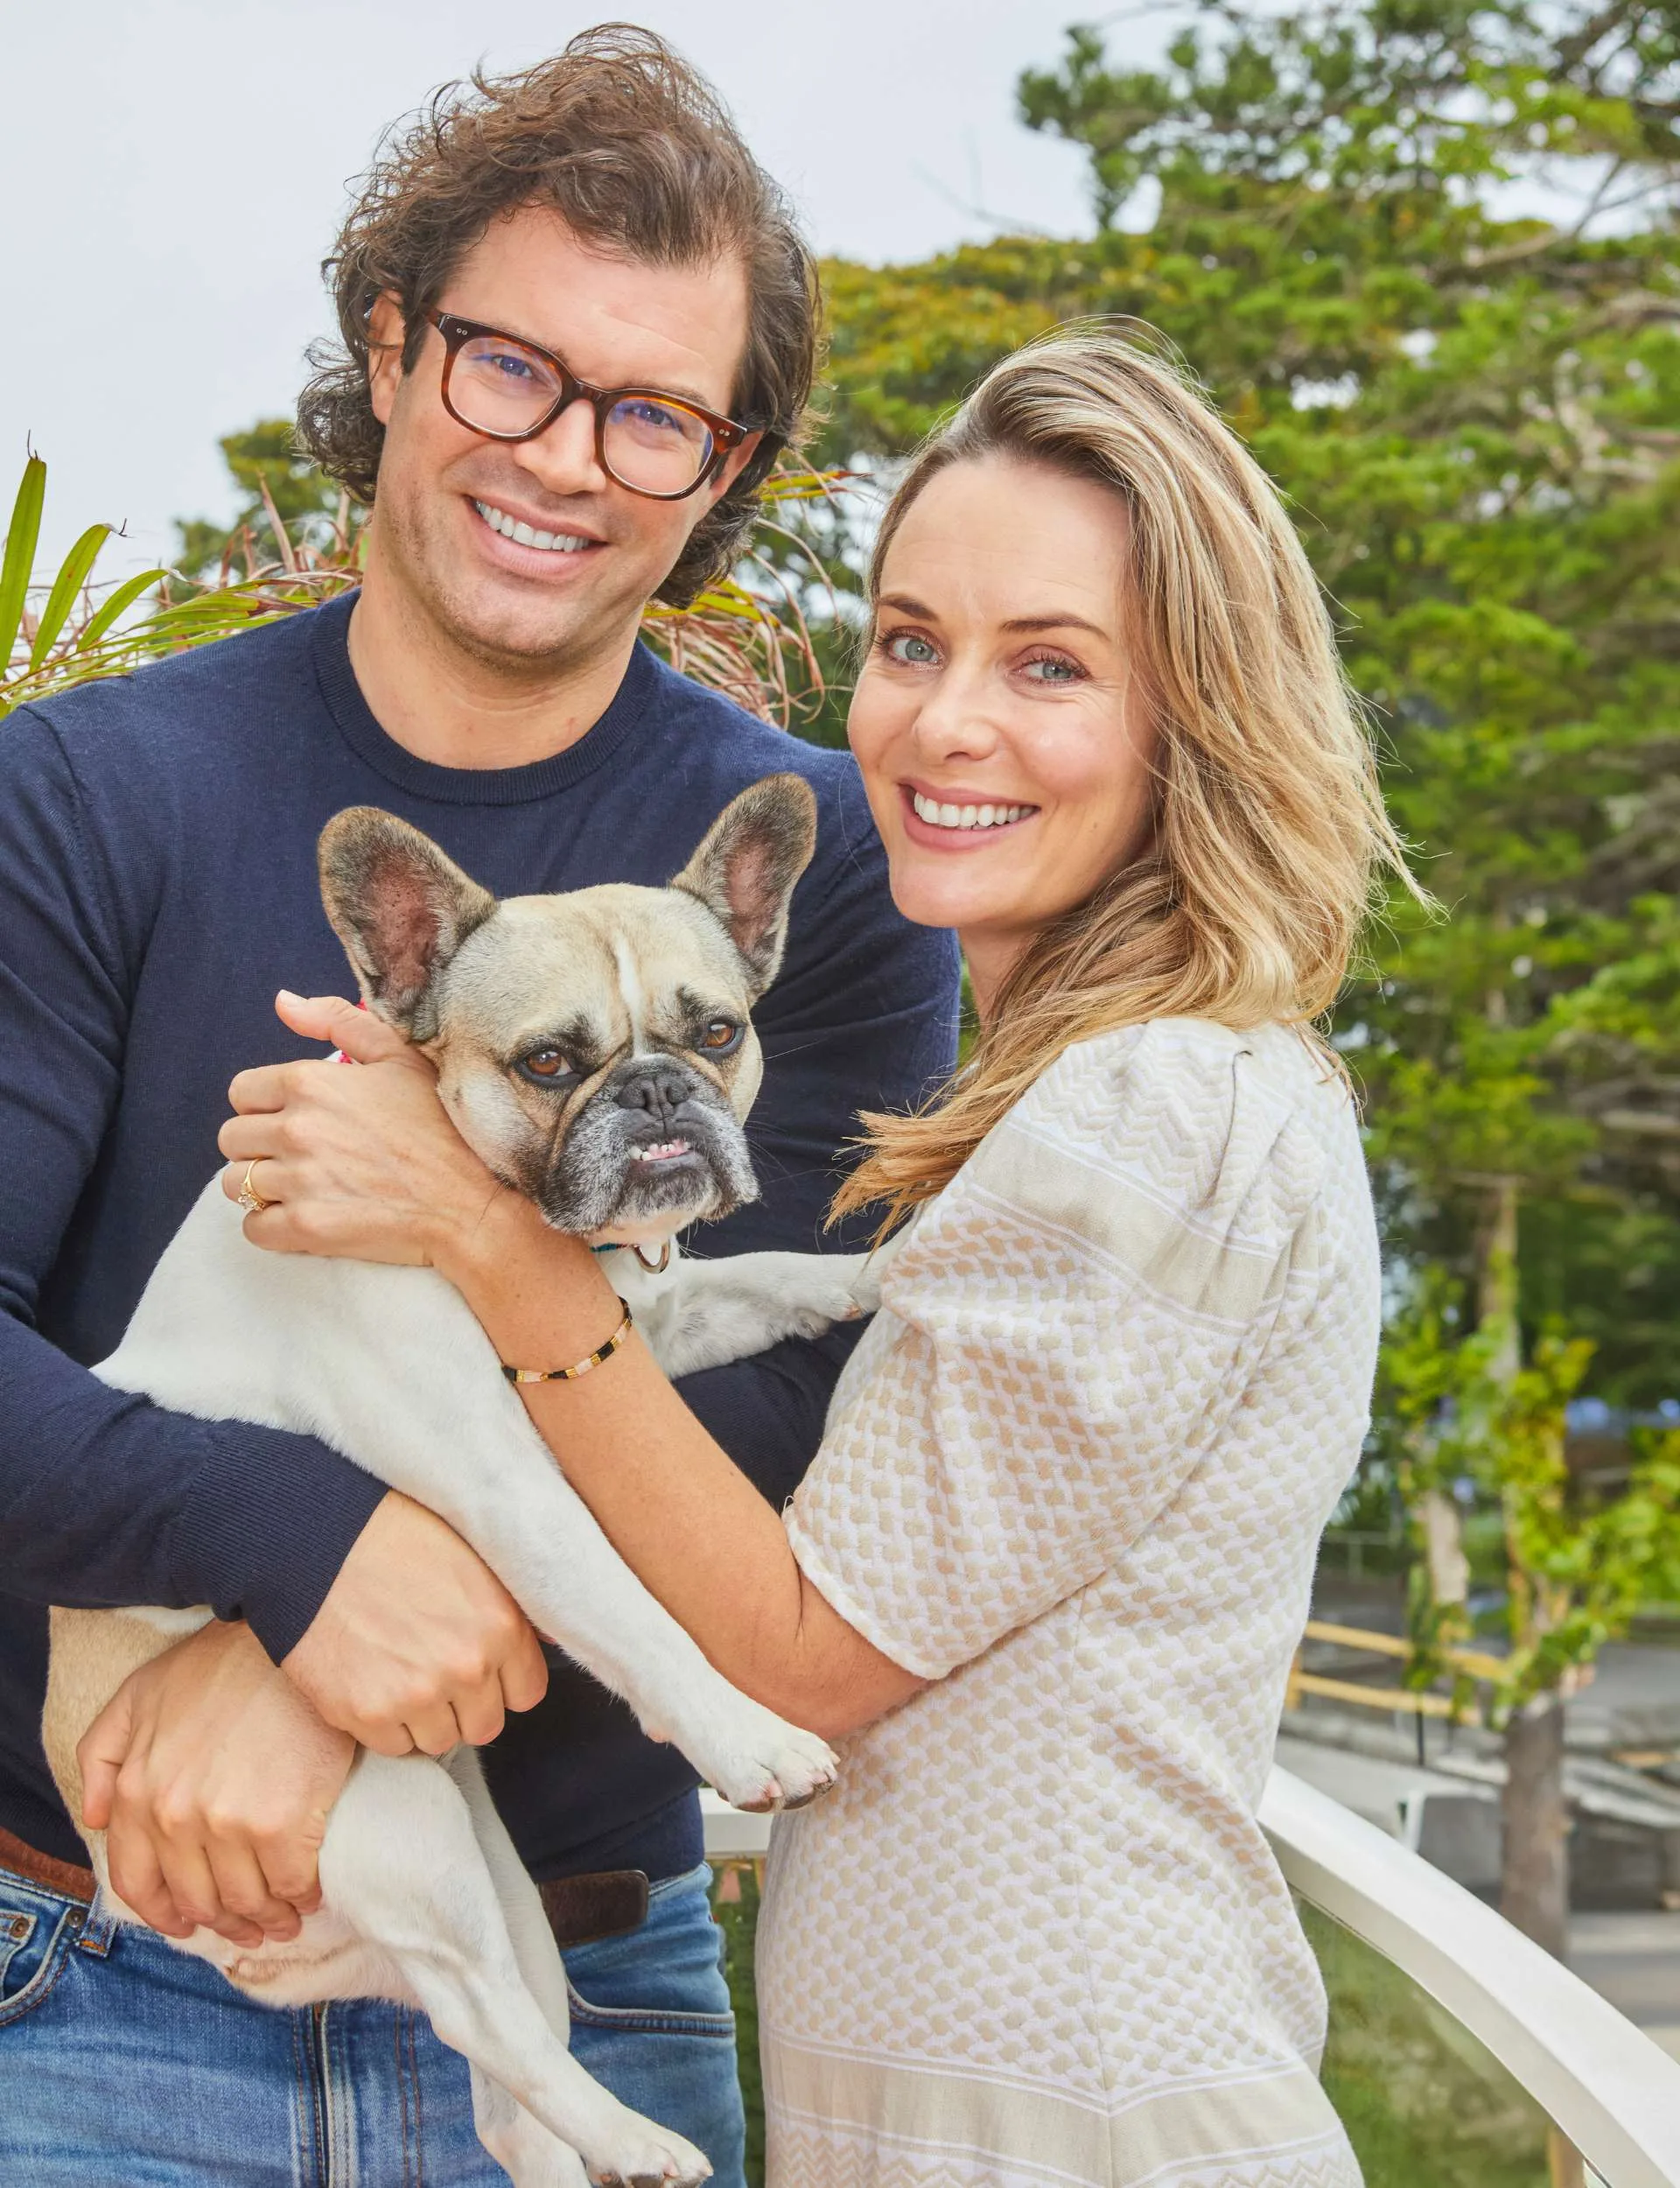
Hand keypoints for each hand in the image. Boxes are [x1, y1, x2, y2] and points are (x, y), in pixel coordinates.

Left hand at [79, 1620, 353, 1946]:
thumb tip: (99, 1818)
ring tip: (284, 1916)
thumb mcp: (140, 1695)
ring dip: (266, 1918)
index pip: (138, 1882)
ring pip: (245, 1899)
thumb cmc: (218, 1664)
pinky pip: (290, 1884)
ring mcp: (229, 1824)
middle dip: (225, 1920)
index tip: (190, 1920)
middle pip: (198, 1898)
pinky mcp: (283, 1823)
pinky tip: (308, 1891)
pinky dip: (300, 1896)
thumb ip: (104, 1755)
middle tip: (249, 1924)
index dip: (164, 1912)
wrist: (287, 1637)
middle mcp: (176, 1818)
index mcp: (139, 1794)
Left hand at [217, 990, 516, 1268]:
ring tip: (304, 1187)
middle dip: (258, 1146)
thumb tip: (283, 1002)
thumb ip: (337, 1020)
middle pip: (231, 1138)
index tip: (295, 1119)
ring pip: (236, 1183)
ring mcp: (299, 1180)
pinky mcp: (306, 1227)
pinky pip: (254, 1228)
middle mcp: (296, 1128)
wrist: (474, 1204)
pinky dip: (272, 1226)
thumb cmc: (444, 1127)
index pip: (241, 1092)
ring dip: (263, 1186)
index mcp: (310, 1082)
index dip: (265, 1105)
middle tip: (299, 1156)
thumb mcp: (400, 1057)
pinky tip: (305, 1217)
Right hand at [282, 1490, 548, 1754]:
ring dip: (424, 1718)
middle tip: (432, 1669)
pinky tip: (371, 1682)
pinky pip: (392, 1746)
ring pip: (439, 1741)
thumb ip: (513, 1604)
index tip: (479, 1666)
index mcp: (503, 1625)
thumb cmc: (396, 1533)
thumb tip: (551, 1639)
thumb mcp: (476, 1554)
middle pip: (484, 1724)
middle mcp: (467, 1666)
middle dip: (464, 1704)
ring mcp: (416, 1694)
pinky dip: (383, 1725)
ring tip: (399, 1673)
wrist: (316, 1536)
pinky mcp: (366, 1712)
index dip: (502, 1681)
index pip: (527, 1693)